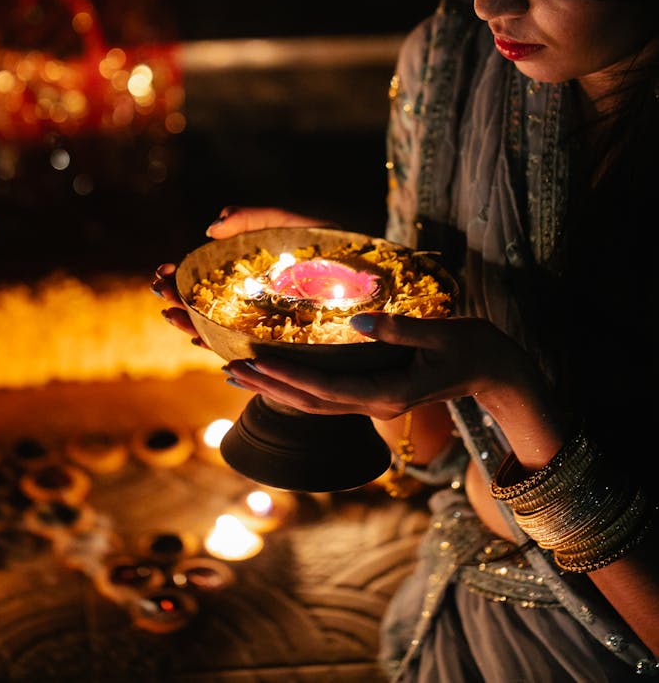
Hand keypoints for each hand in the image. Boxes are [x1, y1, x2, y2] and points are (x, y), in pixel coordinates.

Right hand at [152, 205, 330, 343]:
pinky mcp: (287, 349)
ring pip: (219, 335)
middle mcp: (254, 308)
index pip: (205, 284)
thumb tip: (211, 227)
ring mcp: (268, 329)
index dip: (181, 280)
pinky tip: (209, 348)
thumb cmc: (334, 248)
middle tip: (161, 291)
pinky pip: (251, 356)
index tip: (162, 271)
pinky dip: (226, 352)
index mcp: (251, 280)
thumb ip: (253, 218)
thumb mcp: (291, 225)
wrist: (377, 278)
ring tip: (173, 315)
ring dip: (192, 327)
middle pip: (205, 310)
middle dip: (179, 302)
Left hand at [220, 312, 544, 426]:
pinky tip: (277, 378)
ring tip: (239, 376)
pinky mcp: (376, 396)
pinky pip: (328, 399)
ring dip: (275, 390)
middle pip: (310, 403)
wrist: (496, 374)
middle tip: (228, 370)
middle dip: (268, 386)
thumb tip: (358, 320)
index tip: (253, 362)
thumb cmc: (474, 350)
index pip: (326, 389)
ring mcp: (375, 404)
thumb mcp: (441, 336)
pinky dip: (296, 389)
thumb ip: (399, 330)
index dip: (287, 376)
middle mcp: (376, 404)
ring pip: (314, 405)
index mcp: (388, 392)